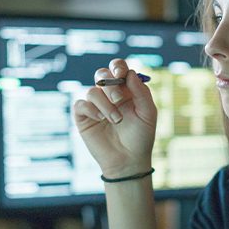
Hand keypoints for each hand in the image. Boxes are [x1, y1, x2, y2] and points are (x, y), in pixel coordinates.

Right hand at [72, 59, 156, 177]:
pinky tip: (100, 119)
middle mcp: (109, 95)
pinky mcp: (84, 118)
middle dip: (110, 84)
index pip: (118, 69)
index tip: (121, 76)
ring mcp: (95, 106)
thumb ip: (141, 92)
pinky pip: (81, 104)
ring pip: (92, 91)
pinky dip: (91, 109)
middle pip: (102, 74)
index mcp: (126, 90)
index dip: (118, 67)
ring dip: (105, 104)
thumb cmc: (141, 137)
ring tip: (116, 120)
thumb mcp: (148, 113)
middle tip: (119, 99)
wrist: (129, 160)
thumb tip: (130, 73)